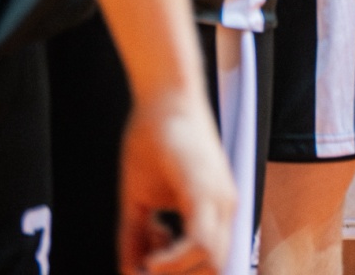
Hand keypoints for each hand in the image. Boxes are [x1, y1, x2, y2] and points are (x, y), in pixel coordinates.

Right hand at [119, 86, 233, 274]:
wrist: (163, 98)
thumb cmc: (152, 142)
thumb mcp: (139, 199)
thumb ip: (136, 236)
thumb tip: (130, 271)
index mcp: (214, 209)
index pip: (211, 261)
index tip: (148, 273)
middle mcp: (224, 206)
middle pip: (214, 266)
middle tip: (145, 272)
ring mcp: (219, 198)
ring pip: (212, 259)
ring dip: (176, 272)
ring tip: (147, 265)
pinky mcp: (205, 190)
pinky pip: (201, 239)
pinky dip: (176, 258)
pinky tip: (152, 259)